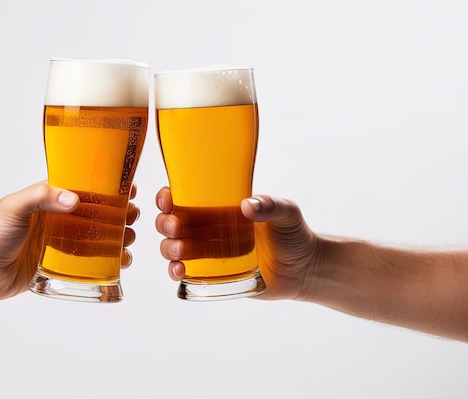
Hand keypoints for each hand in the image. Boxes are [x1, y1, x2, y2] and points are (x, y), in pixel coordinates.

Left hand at [0, 182, 138, 302]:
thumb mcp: (14, 208)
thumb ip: (41, 196)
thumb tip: (73, 198)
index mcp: (48, 199)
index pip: (83, 187)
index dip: (107, 187)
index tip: (128, 188)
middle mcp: (58, 219)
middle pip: (97, 212)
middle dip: (119, 213)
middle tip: (132, 217)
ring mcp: (61, 242)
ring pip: (98, 236)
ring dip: (118, 236)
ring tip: (130, 239)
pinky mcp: (61, 265)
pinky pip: (90, 261)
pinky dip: (109, 261)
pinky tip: (120, 262)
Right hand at [155, 186, 322, 299]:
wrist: (306, 270)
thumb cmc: (295, 235)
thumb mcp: (287, 213)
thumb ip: (271, 205)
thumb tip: (247, 206)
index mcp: (218, 207)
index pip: (184, 197)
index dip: (168, 197)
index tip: (168, 199)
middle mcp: (207, 227)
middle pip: (171, 221)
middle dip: (165, 223)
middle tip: (176, 227)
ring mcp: (207, 252)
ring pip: (172, 246)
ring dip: (168, 248)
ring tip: (180, 253)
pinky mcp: (211, 275)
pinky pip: (183, 272)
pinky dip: (175, 271)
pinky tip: (179, 271)